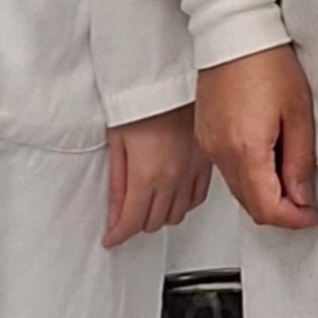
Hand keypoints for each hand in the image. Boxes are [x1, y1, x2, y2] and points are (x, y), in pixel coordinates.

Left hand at [103, 106, 212, 248]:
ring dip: (160, 216)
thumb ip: (116, 184)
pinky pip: (197, 198)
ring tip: (147, 208)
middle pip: (154, 222)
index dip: (118, 235)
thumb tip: (114, 214)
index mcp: (146, 175)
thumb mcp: (117, 143)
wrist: (169, 79)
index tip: (112, 237)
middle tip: (125, 218)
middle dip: (136, 225)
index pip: (132, 222)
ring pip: (177, 215)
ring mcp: (191, 171)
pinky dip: (184, 204)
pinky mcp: (205, 162)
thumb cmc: (142, 102)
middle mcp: (172, 178)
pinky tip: (174, 198)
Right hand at [196, 45, 317, 230]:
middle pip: (249, 204)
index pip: (266, 208)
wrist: (235, 31)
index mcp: (245, 150)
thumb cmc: (267, 61)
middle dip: (280, 210)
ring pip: (237, 189)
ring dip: (264, 193)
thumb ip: (299, 160)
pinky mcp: (206, 134)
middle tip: (306, 199)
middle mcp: (221, 152)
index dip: (292, 219)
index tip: (310, 214)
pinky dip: (248, 175)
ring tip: (291, 173)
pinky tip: (268, 158)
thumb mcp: (299, 112)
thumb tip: (302, 195)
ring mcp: (210, 144)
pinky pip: (227, 169)